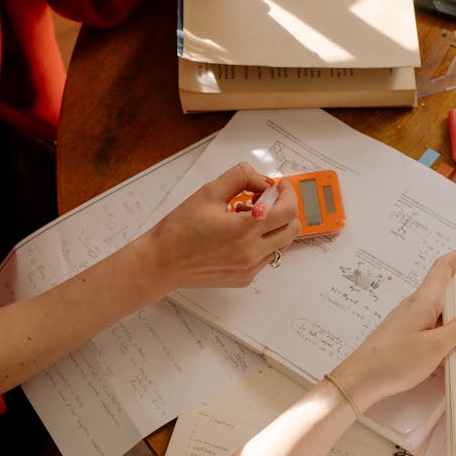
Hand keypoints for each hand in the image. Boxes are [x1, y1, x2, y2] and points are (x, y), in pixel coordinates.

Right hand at [137, 163, 299, 291]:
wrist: (162, 262)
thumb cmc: (179, 230)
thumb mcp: (209, 192)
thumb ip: (240, 177)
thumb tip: (262, 180)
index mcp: (244, 230)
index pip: (287, 210)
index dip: (288, 193)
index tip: (280, 187)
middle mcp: (251, 253)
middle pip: (292, 229)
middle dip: (285, 209)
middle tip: (267, 200)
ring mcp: (249, 269)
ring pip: (282, 244)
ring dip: (273, 226)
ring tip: (247, 217)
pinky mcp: (245, 278)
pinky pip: (266, 257)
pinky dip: (261, 242)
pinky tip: (239, 235)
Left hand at [329, 245, 455, 409]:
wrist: (361, 379)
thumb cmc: (395, 361)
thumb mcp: (435, 347)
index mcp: (423, 302)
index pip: (443, 268)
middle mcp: (414, 306)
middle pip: (443, 290)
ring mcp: (408, 321)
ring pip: (438, 312)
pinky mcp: (404, 336)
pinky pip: (431, 328)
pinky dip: (445, 334)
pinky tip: (454, 351)